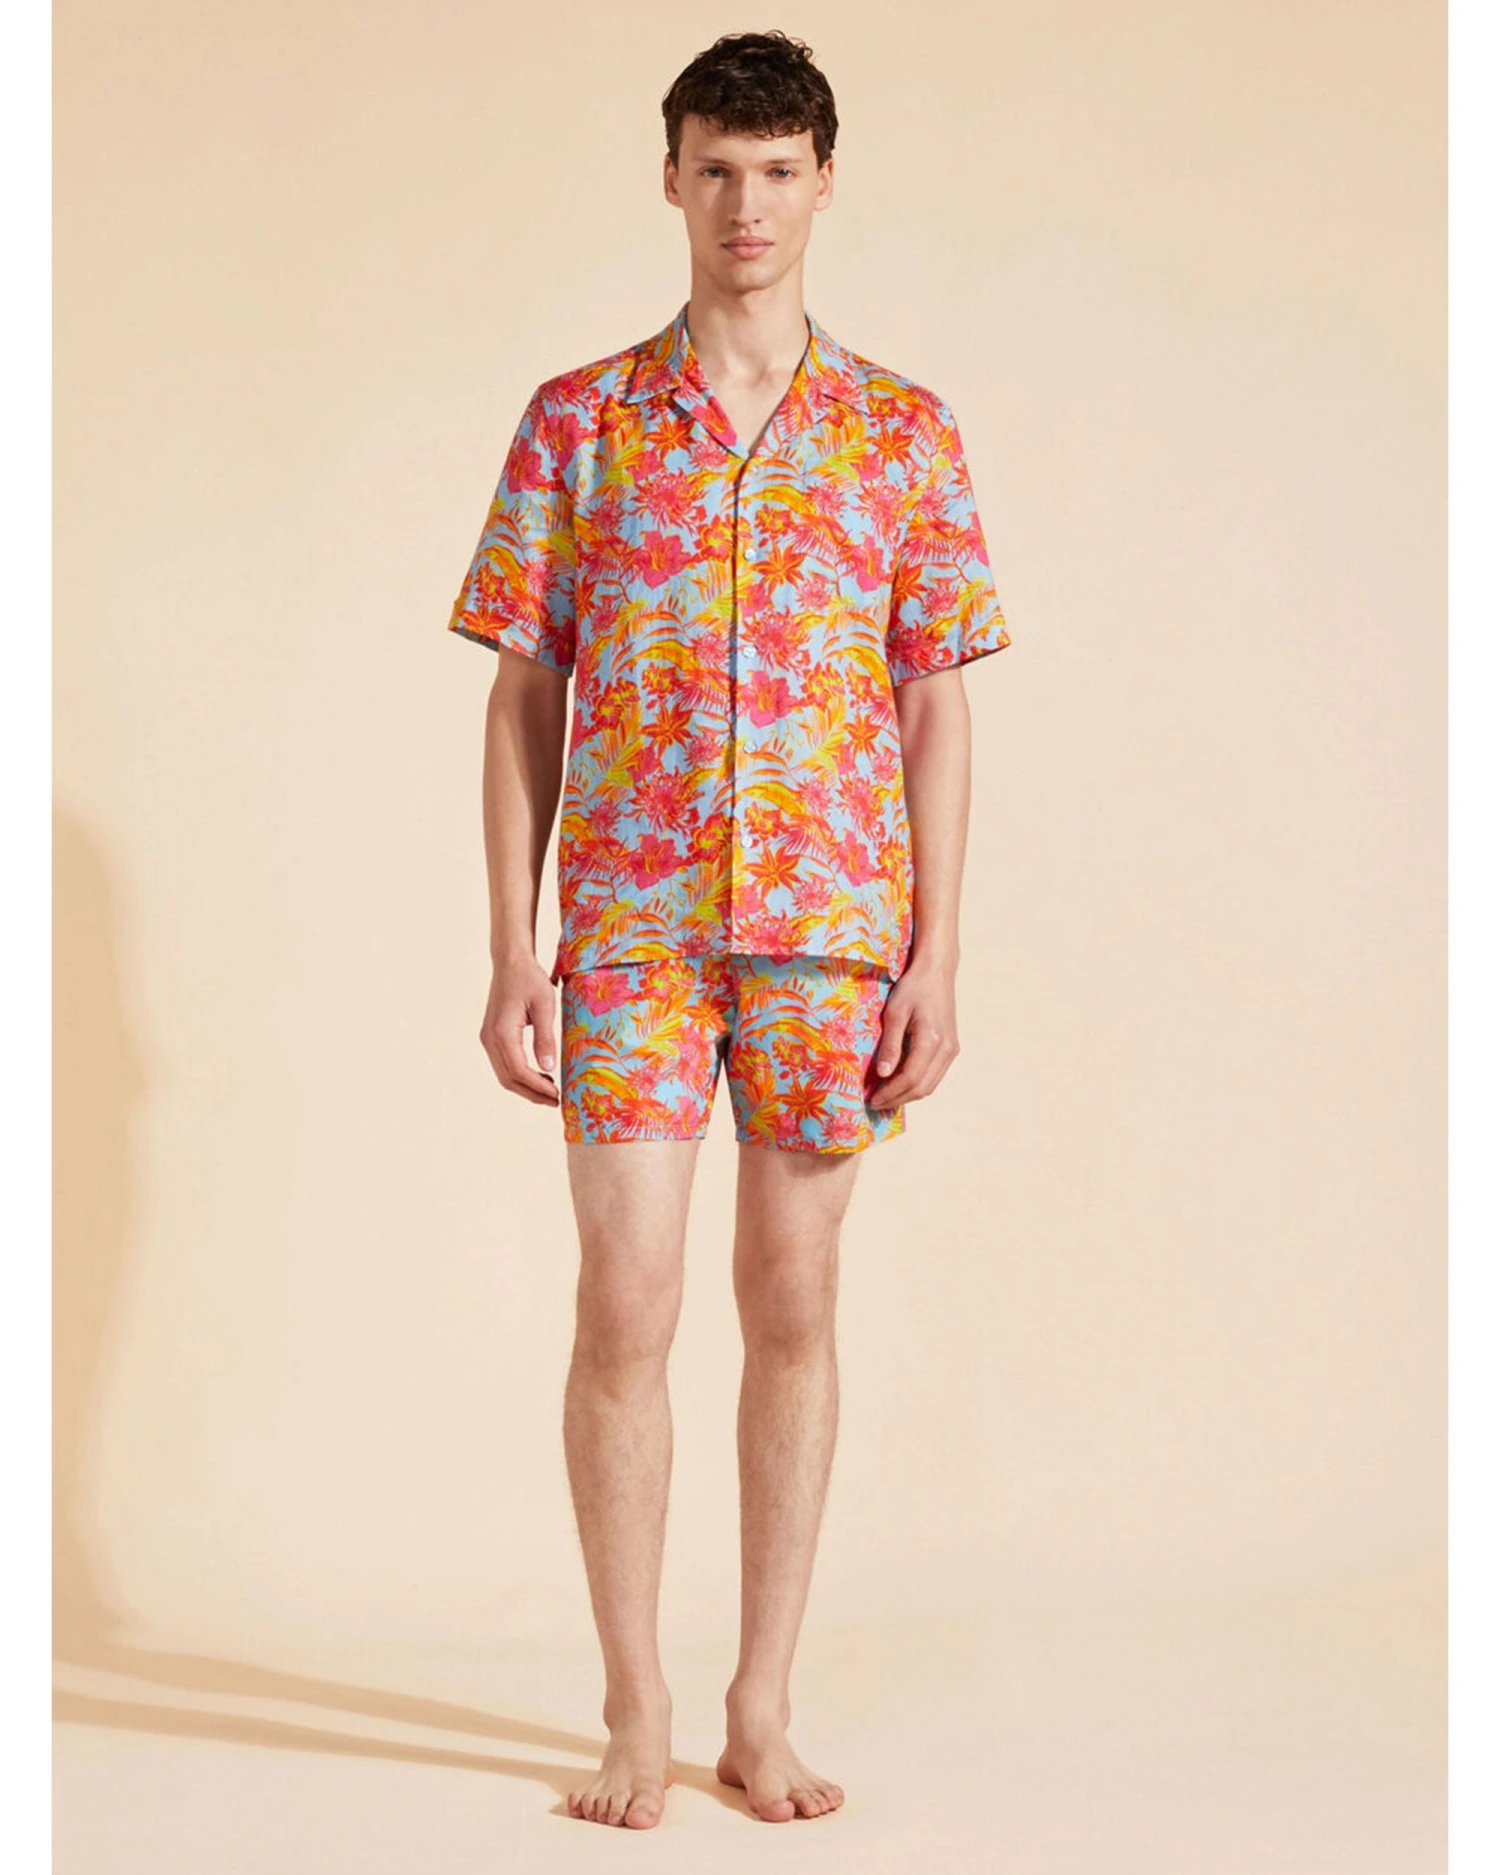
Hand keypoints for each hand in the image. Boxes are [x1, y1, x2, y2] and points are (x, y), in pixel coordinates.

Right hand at [480, 953, 560, 1105]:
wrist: (510, 962)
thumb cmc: (529, 979)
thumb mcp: (544, 1006)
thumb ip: (545, 1037)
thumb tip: (548, 1068)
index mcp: (501, 1032)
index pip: (518, 1070)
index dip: (537, 1087)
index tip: (557, 1095)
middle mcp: (489, 1039)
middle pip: (508, 1078)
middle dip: (531, 1094)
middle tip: (555, 1101)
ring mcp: (488, 1038)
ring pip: (504, 1074)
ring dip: (525, 1087)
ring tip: (550, 1092)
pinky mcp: (492, 1036)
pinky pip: (504, 1063)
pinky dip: (520, 1075)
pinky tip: (539, 1076)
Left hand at [867, 959, 959, 1111]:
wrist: (937, 972)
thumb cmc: (914, 987)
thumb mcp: (895, 1013)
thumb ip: (890, 1045)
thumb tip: (883, 1074)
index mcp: (932, 1040)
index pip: (910, 1078)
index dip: (890, 1093)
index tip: (872, 1099)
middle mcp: (946, 1049)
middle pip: (922, 1087)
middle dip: (898, 1099)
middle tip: (875, 1103)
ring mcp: (951, 1050)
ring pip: (931, 1085)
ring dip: (908, 1095)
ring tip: (886, 1097)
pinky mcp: (951, 1048)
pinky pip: (935, 1075)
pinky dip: (918, 1084)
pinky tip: (900, 1083)